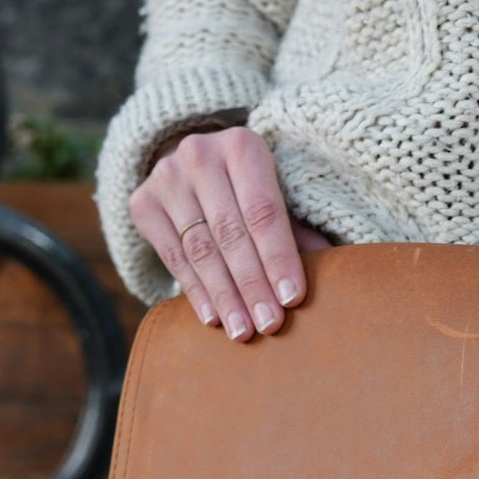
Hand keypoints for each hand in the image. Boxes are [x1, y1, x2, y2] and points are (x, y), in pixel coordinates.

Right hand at [128, 126, 333, 340]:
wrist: (190, 164)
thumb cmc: (248, 188)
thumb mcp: (275, 195)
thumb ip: (298, 230)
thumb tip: (336, 269)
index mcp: (242, 146)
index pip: (263, 212)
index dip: (278, 258)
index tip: (292, 299)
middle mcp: (198, 154)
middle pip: (230, 233)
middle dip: (252, 285)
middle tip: (270, 324)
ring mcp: (165, 177)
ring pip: (200, 249)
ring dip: (224, 296)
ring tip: (243, 332)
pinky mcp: (142, 202)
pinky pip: (173, 257)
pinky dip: (195, 291)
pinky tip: (213, 319)